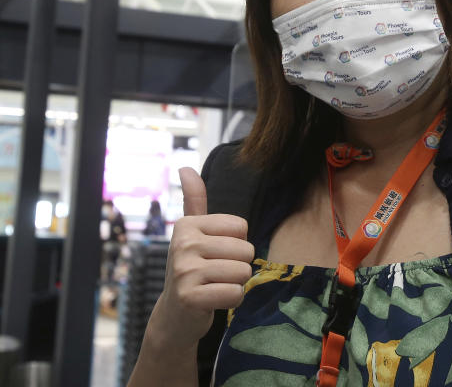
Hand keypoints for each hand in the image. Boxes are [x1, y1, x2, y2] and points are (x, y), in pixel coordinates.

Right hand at [149, 167, 254, 351]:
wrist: (174, 315)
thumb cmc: (192, 269)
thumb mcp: (192, 233)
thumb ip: (194, 200)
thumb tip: (185, 168)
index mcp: (187, 225)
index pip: (242, 227)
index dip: (237, 244)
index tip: (214, 254)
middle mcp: (182, 244)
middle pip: (246, 250)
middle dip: (238, 267)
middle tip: (215, 275)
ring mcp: (184, 271)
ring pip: (243, 272)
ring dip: (236, 284)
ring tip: (215, 286)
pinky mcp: (190, 297)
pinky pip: (235, 294)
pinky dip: (232, 301)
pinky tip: (213, 301)